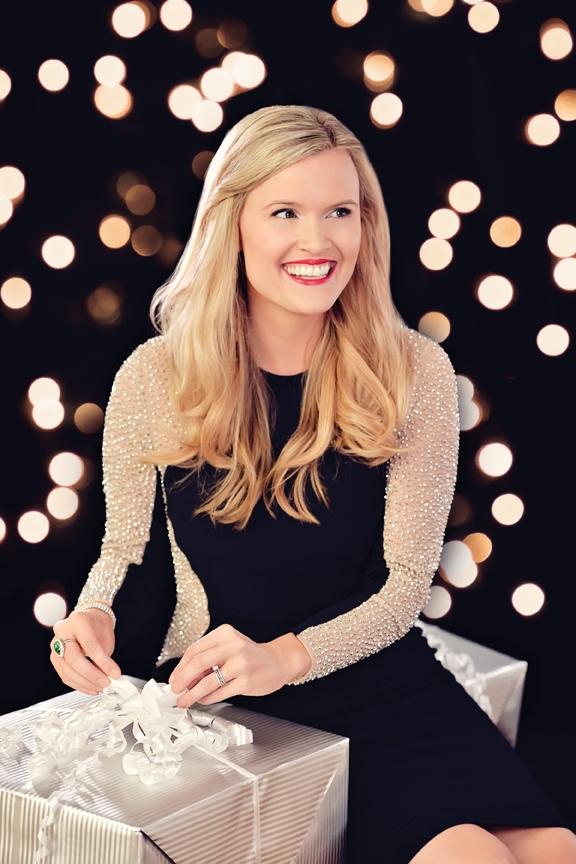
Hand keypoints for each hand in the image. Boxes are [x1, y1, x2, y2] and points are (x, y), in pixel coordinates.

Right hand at [50, 607, 120, 695]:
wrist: (88, 620)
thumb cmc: (97, 626)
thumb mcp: (105, 637)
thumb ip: (105, 656)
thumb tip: (108, 676)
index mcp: (78, 621)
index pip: (89, 645)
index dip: (103, 662)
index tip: (114, 673)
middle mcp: (62, 631)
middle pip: (74, 658)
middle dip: (92, 674)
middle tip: (105, 682)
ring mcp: (55, 644)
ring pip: (67, 670)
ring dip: (85, 682)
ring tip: (100, 687)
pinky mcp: (53, 657)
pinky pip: (64, 675)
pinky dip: (79, 684)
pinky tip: (90, 687)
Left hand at [169, 624, 311, 708]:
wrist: (278, 662)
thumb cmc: (250, 656)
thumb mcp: (229, 648)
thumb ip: (208, 659)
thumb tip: (184, 678)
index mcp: (225, 634)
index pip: (195, 650)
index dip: (180, 666)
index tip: (174, 678)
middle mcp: (234, 645)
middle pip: (198, 663)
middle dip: (182, 679)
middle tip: (175, 690)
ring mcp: (241, 664)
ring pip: (207, 681)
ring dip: (191, 693)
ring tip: (184, 700)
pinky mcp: (246, 681)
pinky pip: (220, 692)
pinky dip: (207, 698)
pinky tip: (202, 700)